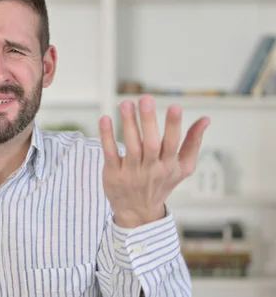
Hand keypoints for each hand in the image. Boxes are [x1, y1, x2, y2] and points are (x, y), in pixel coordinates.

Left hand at [98, 95, 210, 227]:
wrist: (138, 212)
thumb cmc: (162, 183)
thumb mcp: (183, 168)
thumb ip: (193, 143)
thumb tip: (206, 119)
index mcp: (169, 166)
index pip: (172, 144)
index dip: (174, 126)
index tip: (175, 106)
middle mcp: (151, 170)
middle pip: (150, 144)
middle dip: (149, 121)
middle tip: (146, 99)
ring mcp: (131, 173)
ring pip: (130, 147)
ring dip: (128, 124)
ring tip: (126, 103)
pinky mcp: (113, 175)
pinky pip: (110, 154)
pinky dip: (107, 137)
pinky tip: (105, 119)